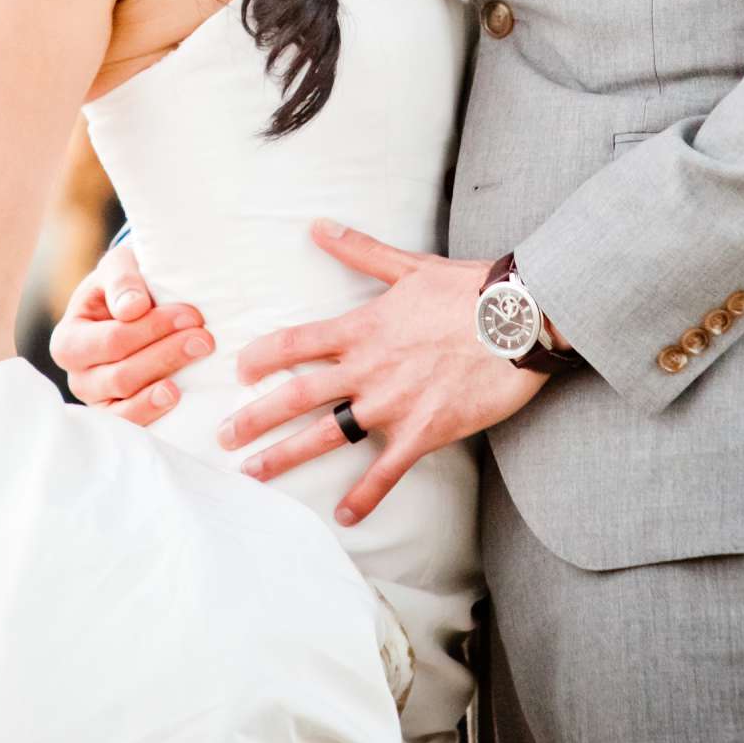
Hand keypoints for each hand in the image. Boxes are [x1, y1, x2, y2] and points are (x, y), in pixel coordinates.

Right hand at [48, 243, 213, 423]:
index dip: (153, 328)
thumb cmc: (123, 286)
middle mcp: (78, 376)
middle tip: (205, 339)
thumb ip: (122, 280)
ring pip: (128, 403)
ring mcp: (98, 402)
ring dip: (166, 383)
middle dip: (166, 355)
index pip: (113, 340)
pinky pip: (134, 426)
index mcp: (68, 340)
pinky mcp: (118, 418)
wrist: (130, 307)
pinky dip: (156, 412)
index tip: (192, 315)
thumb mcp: (119, 267)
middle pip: (121, 375)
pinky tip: (179, 396)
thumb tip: (132, 308)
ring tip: (198, 362)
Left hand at [215, 219, 548, 524]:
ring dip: (286, 457)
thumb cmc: (468, 290)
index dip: (262, 358)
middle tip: (224, 437)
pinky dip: (365, 495)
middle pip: (298, 395)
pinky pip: (387, 470)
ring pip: (328, 434)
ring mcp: (393, 404)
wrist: (519, 321)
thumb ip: (361, 251)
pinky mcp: (425, 431)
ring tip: (254, 474)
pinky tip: (344, 515)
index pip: (296, 343)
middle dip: (255, 418)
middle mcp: (368, 368)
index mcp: (362, 328)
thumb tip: (320, 226)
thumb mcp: (410, 266)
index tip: (239, 372)